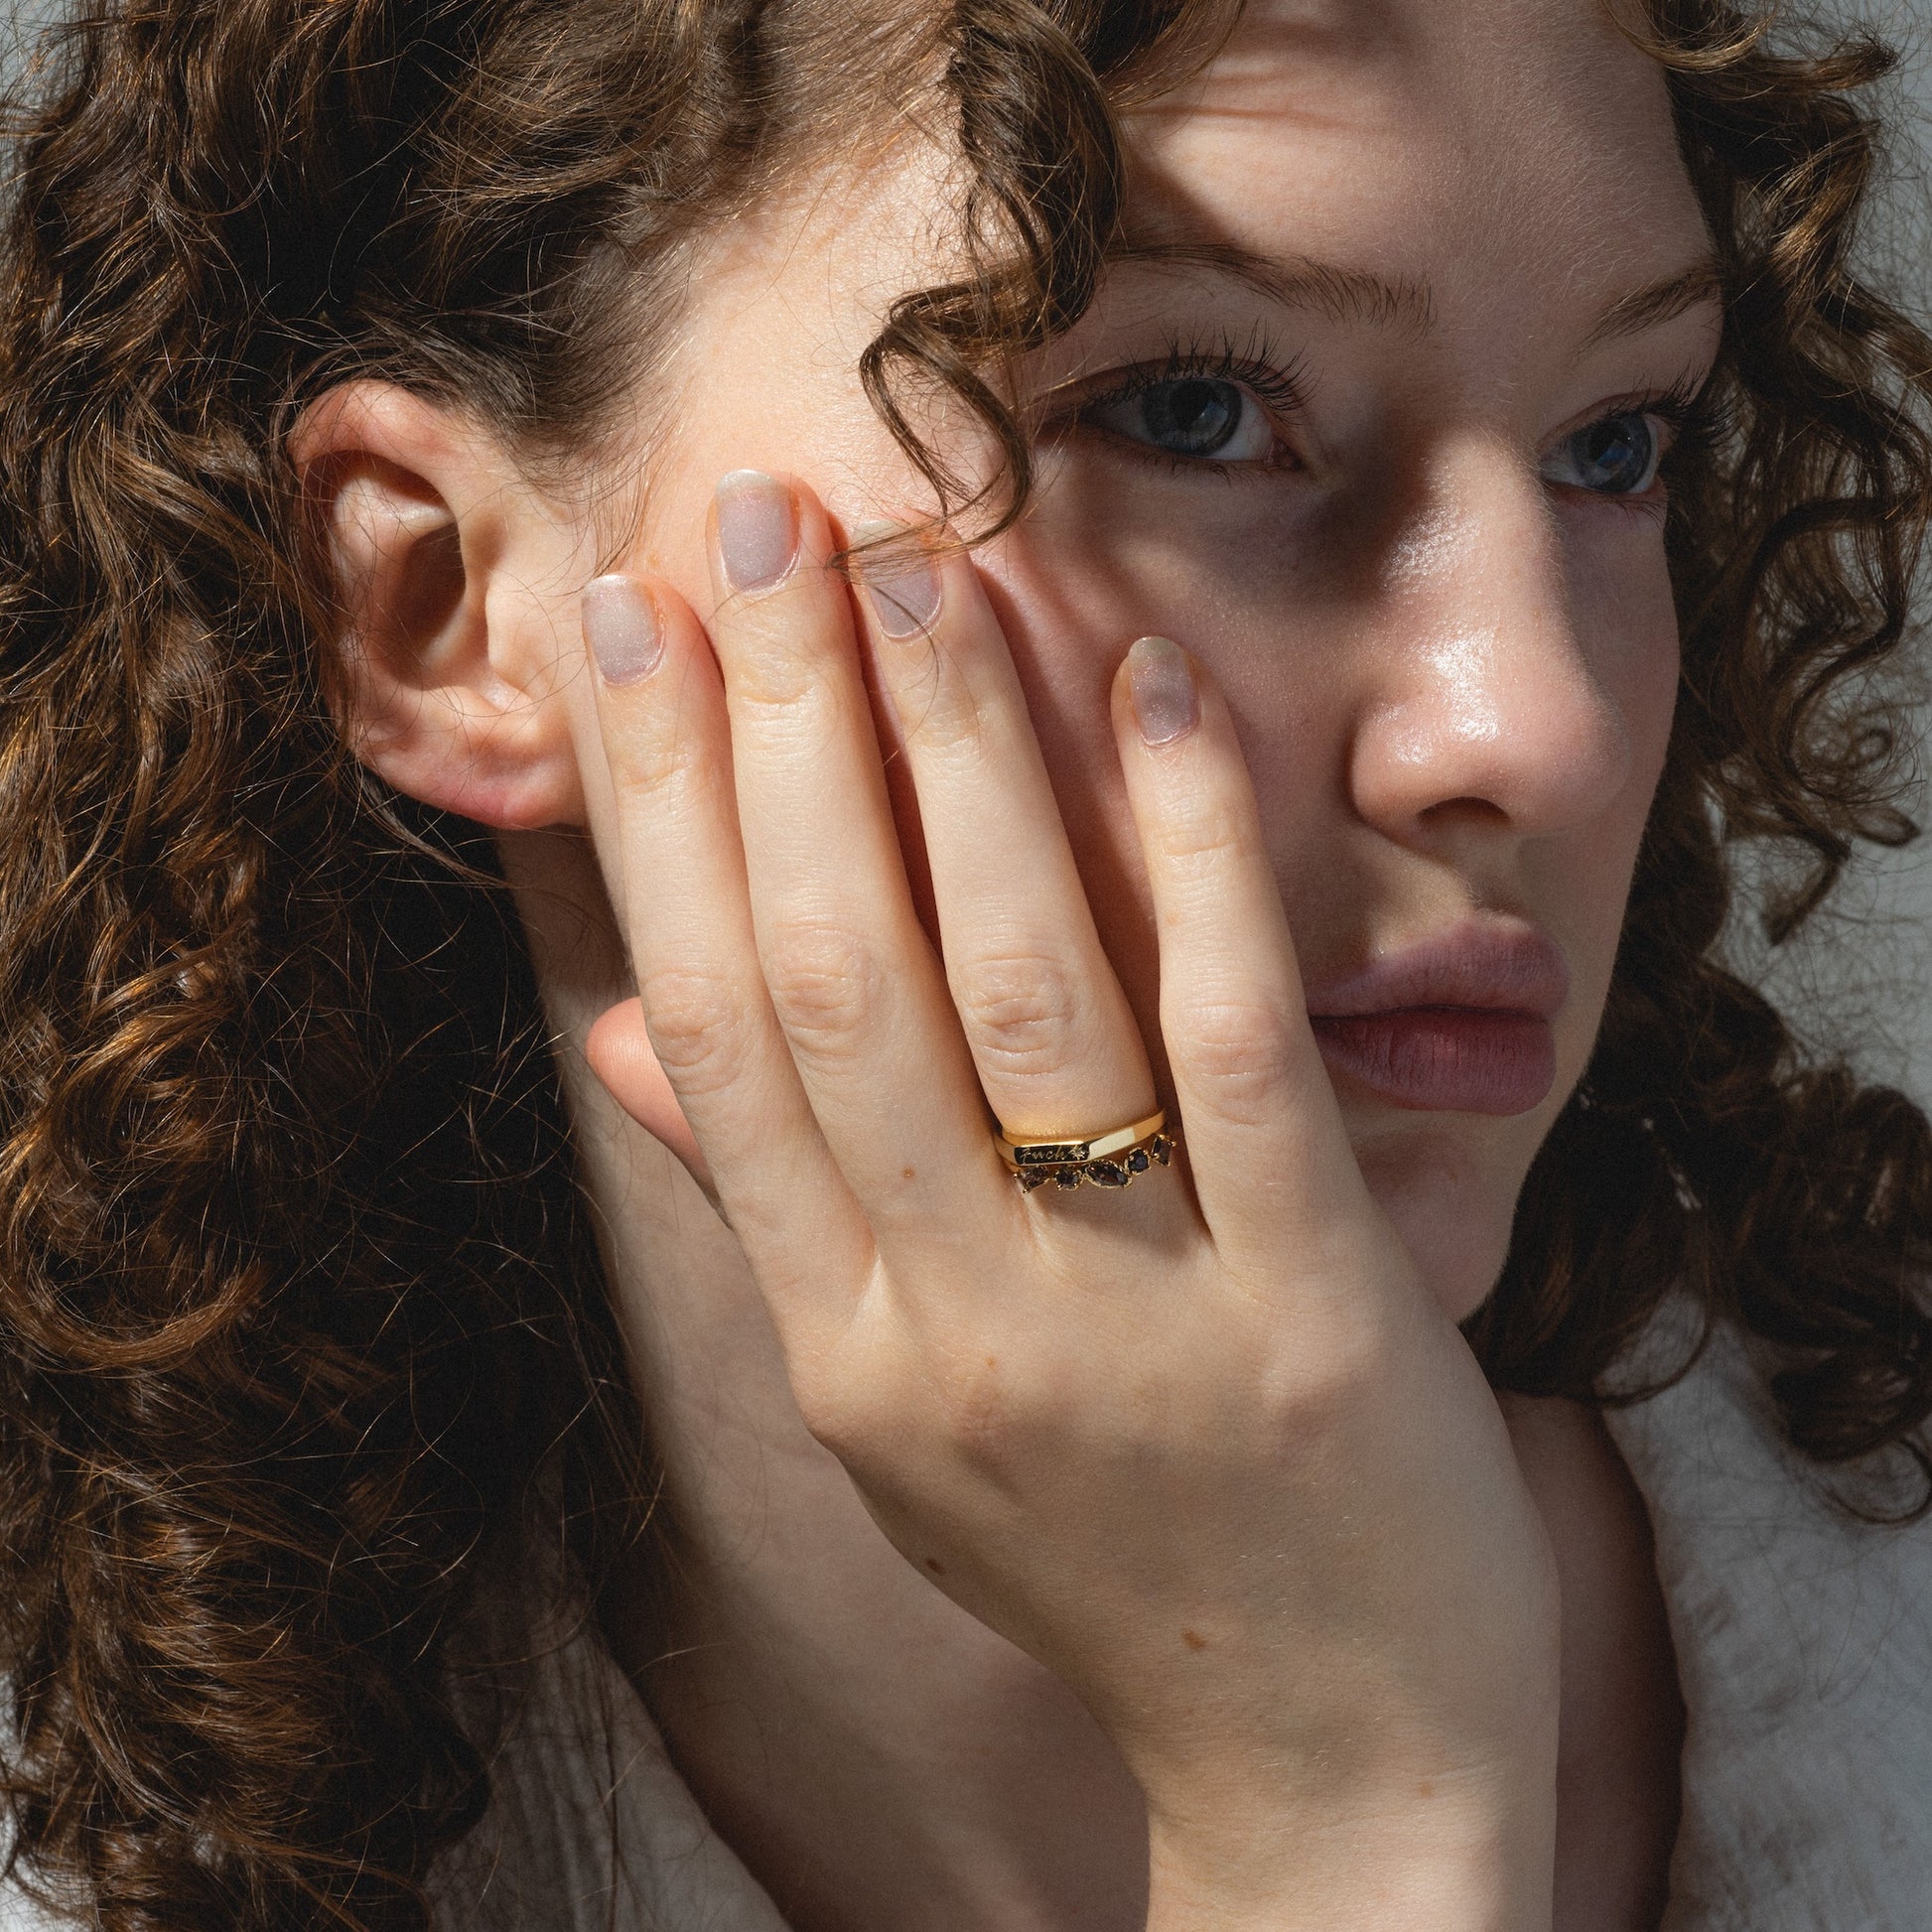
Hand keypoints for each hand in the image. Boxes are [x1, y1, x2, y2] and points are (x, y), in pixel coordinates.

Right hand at [580, 471, 1559, 1930]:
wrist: (1322, 1759)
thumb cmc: (1101, 1553)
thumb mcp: (892, 1417)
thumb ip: (766, 1212)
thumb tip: (614, 1025)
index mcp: (839, 1338)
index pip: (715, 1023)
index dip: (660, 809)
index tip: (628, 628)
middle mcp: (951, 1322)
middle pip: (835, 974)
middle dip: (779, 729)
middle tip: (754, 517)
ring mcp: (1131, 1318)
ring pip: (1013, 986)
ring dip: (957, 753)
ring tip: (919, 563)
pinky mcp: (1312, 1310)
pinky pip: (1234, 1044)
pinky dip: (1191, 852)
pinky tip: (1153, 683)